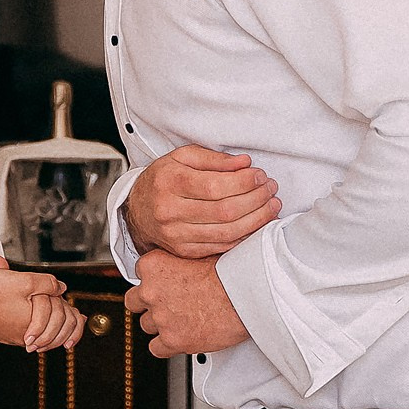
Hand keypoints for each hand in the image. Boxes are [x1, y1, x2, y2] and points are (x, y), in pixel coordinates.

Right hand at [0, 256, 78, 351]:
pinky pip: (25, 332)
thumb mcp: (24, 280)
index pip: (65, 324)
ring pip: (40, 333)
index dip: (76, 318)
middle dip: (67, 324)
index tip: (82, 316)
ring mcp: (11, 336)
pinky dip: (35, 325)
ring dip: (52, 326)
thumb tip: (61, 288)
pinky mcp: (1, 333)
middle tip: (76, 319)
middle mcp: (24, 336)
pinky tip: (33, 315)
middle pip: (55, 332)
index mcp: (34, 325)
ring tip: (60, 322)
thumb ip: (47, 283)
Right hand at [124, 144, 279, 259]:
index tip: (260, 175)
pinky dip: (245, 236)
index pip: (215, 186)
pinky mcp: (184, 251)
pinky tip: (257, 223)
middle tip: (271, 189)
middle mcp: (169, 210)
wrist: (136, 210)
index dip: (244, 182)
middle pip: (224, 210)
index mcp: (168, 182)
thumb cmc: (162, 180)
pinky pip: (222, 246)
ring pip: (227, 232)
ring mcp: (176, 235)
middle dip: (256, 199)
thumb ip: (213, 159)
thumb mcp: (180, 157)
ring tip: (271, 205)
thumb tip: (245, 164)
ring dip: (256, 219)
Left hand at [124, 248, 250, 358]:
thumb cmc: (229, 273)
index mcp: (153, 265)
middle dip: (149, 304)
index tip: (163, 285)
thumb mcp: (197, 253)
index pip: (139, 274)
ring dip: (160, 325)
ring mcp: (160, 317)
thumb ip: (178, 259)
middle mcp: (151, 291)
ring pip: (146, 325)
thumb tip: (180, 261)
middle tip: (168, 304)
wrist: (244, 296)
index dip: (153, 281)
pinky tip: (179, 339)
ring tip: (182, 320)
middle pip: (134, 301)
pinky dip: (166, 346)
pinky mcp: (172, 340)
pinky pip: (156, 348)